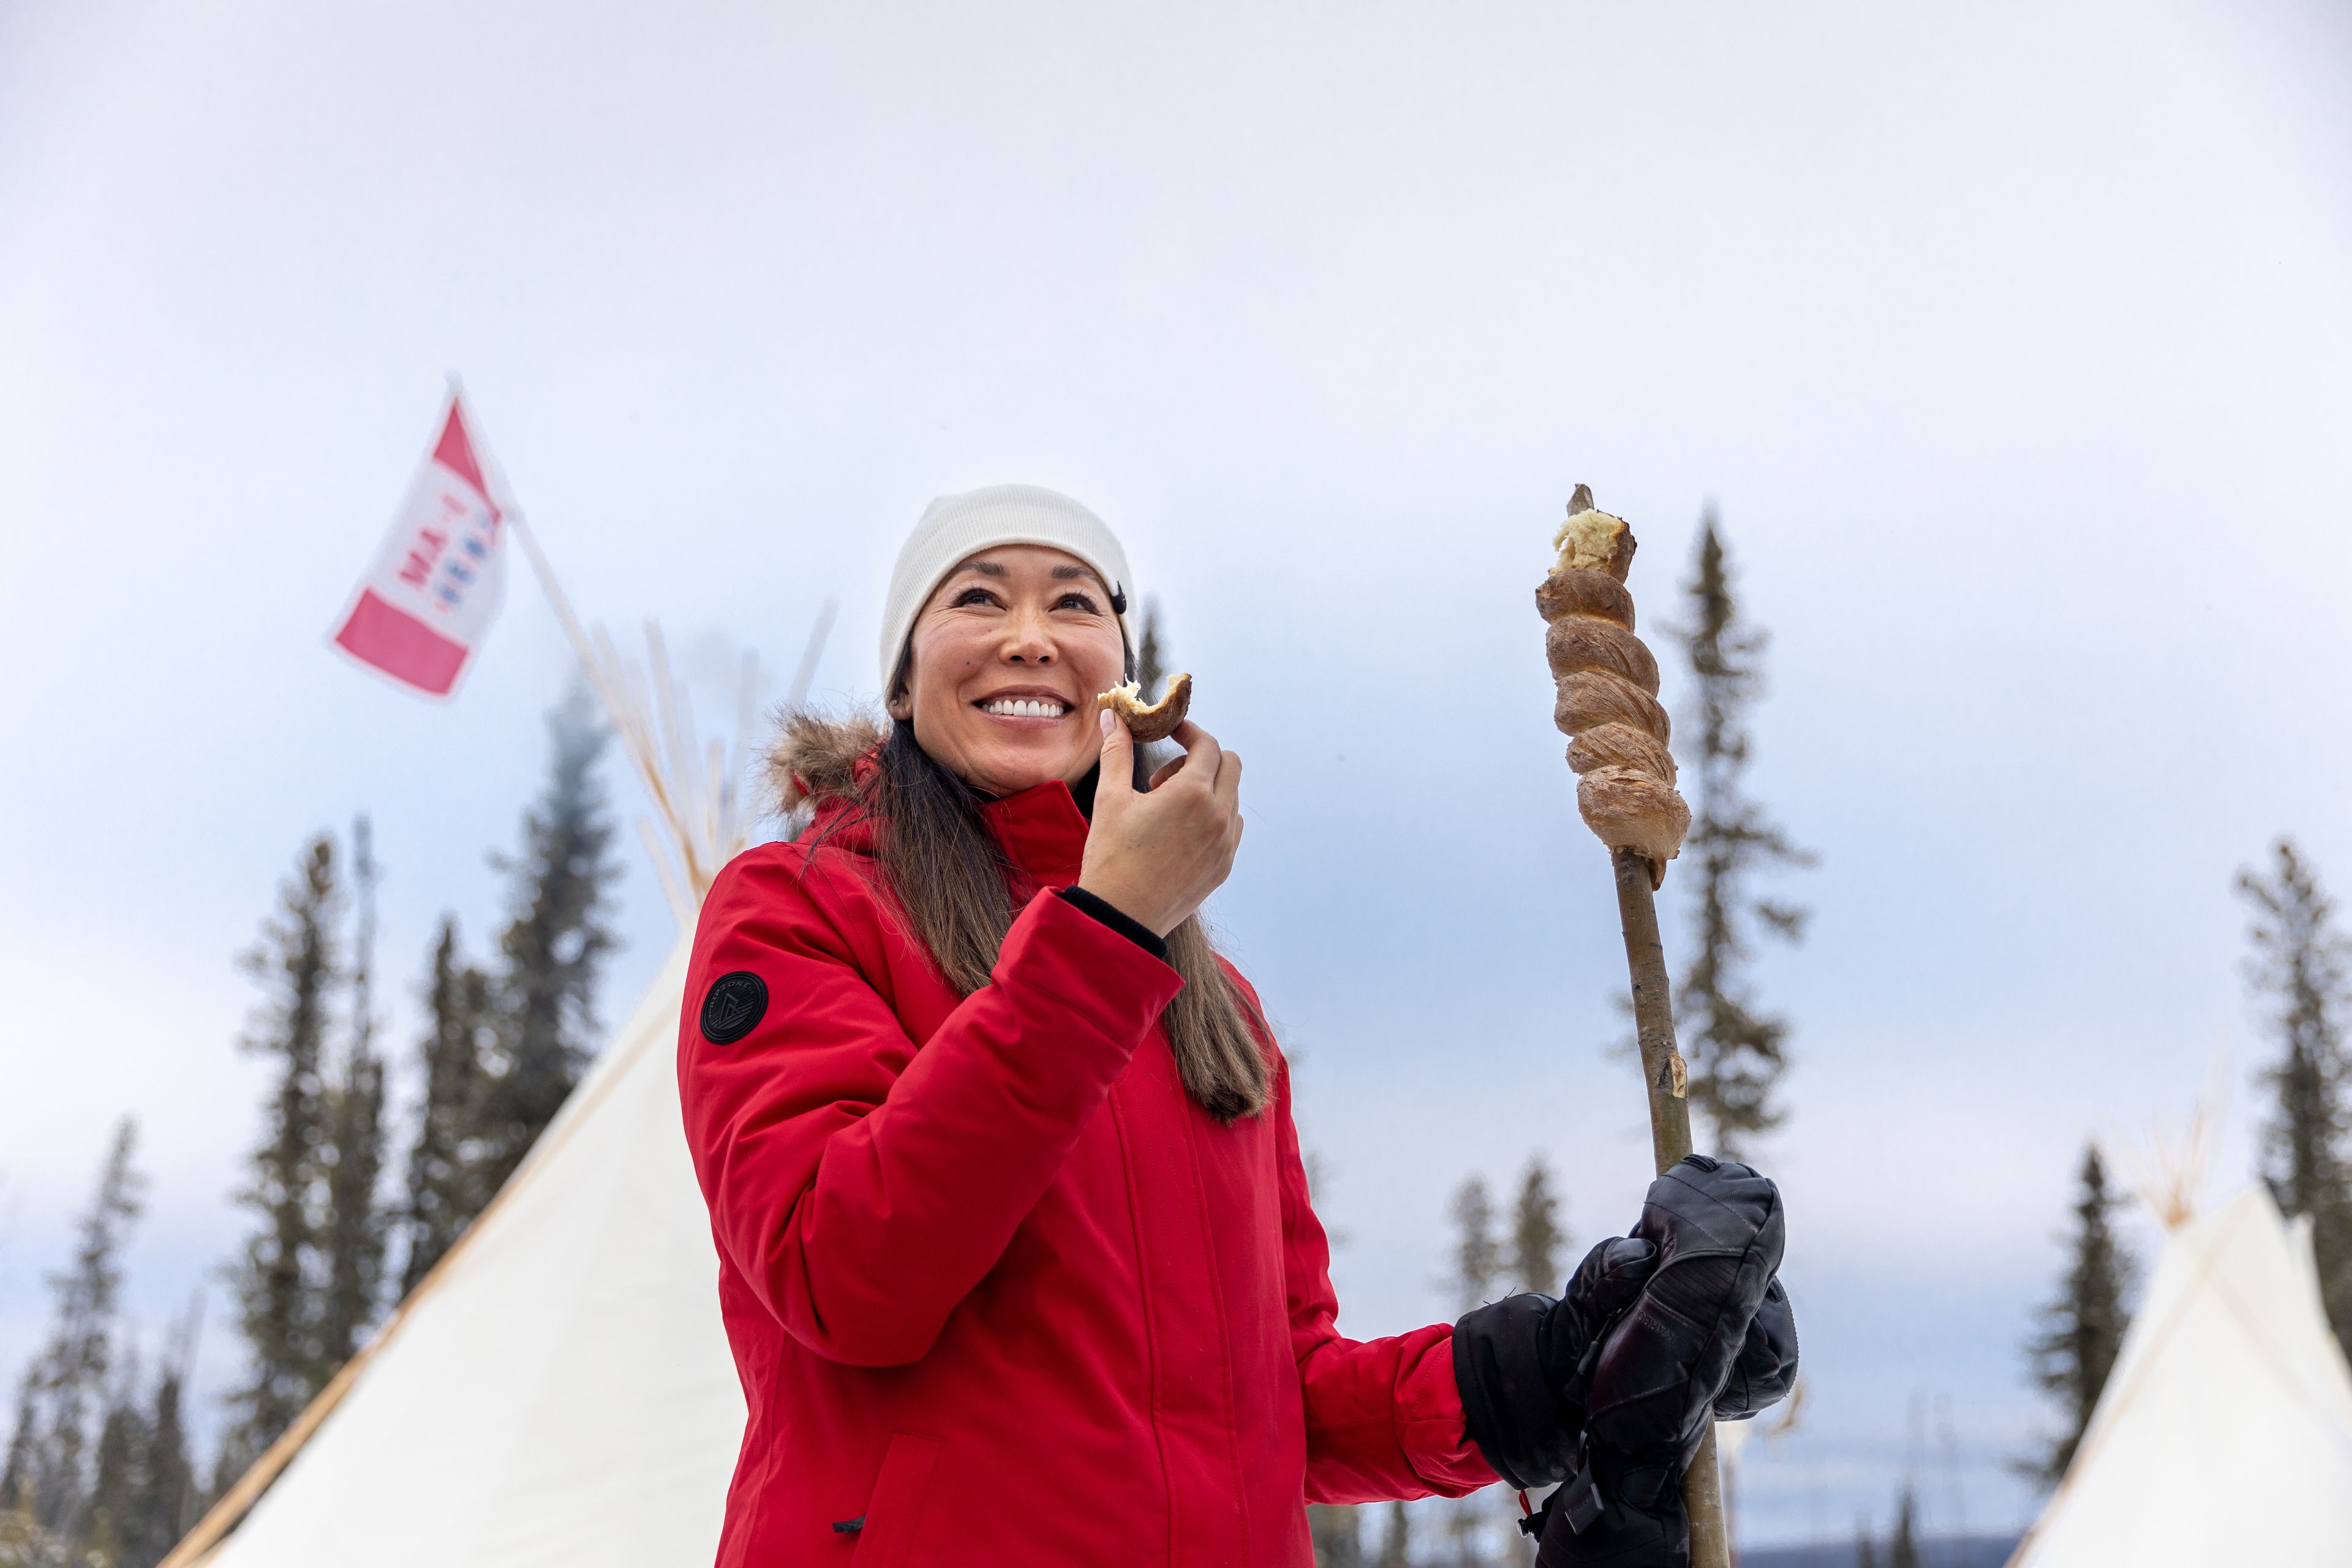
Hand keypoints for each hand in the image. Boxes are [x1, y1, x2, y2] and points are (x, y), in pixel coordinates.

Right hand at [1077, 710, 1242, 937]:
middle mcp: (1219, 816)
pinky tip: (1180, 831)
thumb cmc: (1111, 856)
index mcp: (1193, 793)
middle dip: (1202, 758)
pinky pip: (1230, 827)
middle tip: (1165, 776)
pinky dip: (1213, 817)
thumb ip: (1117, 752)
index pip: (1208, 744)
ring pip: (1232, 797)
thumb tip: (1114, 717)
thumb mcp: (1111, 799)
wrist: (1121, 916)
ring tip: (1167, 808)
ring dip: (1208, 789)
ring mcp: (1226, 844)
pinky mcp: (1224, 866)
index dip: (1189, 732)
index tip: (1171, 732)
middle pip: (1231, 764)